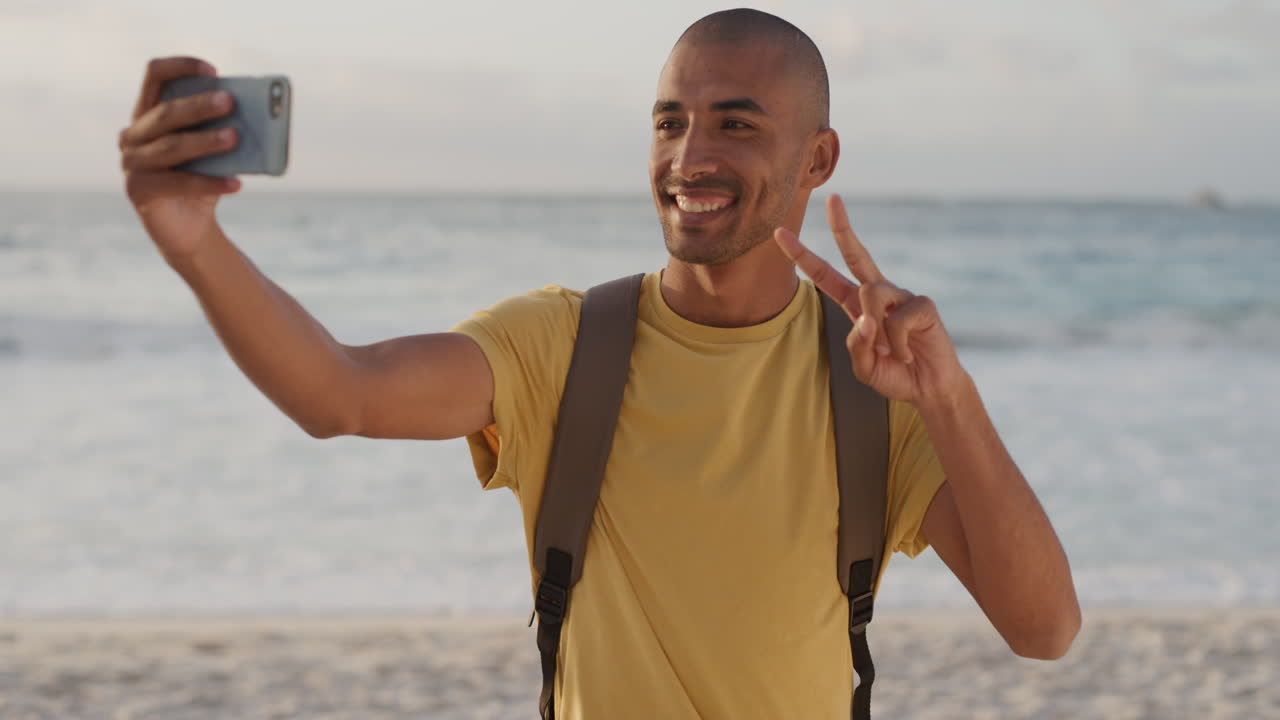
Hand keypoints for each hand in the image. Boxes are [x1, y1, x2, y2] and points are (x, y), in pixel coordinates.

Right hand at [119, 57, 241, 261]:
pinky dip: (211, 182)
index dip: (180, 67)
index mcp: (148, 113)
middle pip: (166, 113)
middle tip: (229, 102)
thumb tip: (252, 117)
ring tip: (235, 138)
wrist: (189, 227)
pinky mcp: (138, 190)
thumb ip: (222, 130)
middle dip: (199, 106)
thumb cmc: (202, 178)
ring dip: (205, 141)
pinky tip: (237, 184)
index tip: (213, 70)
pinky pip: (179, 183)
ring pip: (172, 147)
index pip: (155, 75)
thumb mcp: (212, 151)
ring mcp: (131, 163)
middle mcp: (132, 135)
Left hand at [773, 194, 967, 407]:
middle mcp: (877, 293)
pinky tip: (907, 353)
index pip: (825, 275)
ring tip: (891, 352)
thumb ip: (856, 345)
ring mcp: (900, 296)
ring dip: (876, 332)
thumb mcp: (864, 366)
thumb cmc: (895, 374)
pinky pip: (896, 319)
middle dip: (843, 227)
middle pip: (856, 253)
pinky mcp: (922, 304)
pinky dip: (896, 345)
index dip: (803, 256)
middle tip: (833, 199)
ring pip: (869, 295)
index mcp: (854, 304)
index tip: (780, 233)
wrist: (929, 388)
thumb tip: (867, 319)